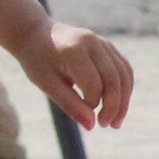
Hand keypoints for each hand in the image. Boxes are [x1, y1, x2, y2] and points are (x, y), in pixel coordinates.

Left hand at [12, 20, 133, 130]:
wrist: (34, 33)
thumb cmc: (37, 60)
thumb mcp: (46, 83)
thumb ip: (69, 103)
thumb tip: (91, 125)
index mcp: (73, 50)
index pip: (93, 84)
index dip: (91, 103)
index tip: (82, 113)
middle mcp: (92, 42)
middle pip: (114, 79)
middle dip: (114, 106)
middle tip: (107, 125)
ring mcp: (102, 42)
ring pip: (124, 74)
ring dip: (124, 100)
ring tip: (115, 122)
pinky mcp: (108, 45)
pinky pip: (124, 69)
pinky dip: (124, 88)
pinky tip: (117, 105)